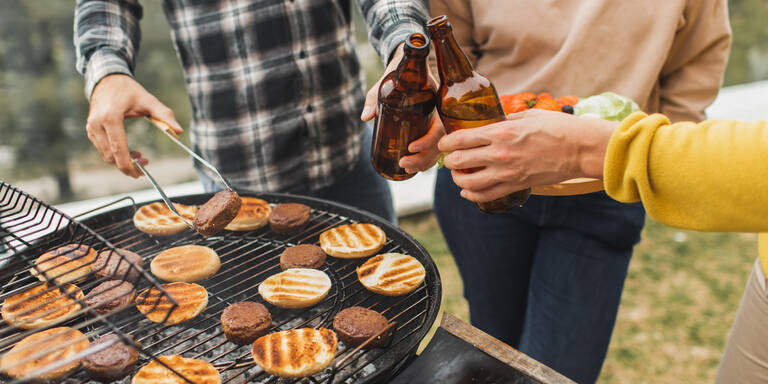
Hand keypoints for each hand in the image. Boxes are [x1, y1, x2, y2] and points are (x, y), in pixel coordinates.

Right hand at [86, 74, 181, 177]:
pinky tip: (128, 152)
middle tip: (146, 162)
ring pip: (105, 155)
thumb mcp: (149, 101)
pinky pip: (102, 149)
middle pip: (110, 156)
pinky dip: (115, 155)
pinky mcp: (90, 130)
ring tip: (140, 156)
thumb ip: (164, 115)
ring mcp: (91, 128)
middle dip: (128, 165)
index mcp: (110, 117)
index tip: (141, 173)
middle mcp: (96, 124)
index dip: (129, 165)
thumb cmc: (129, 91)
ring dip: (122, 161)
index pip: (118, 149)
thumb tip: (179, 131)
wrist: (107, 80)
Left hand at [361, 43, 441, 172]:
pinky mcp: (432, 128)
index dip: (428, 141)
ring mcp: (439, 122)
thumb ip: (374, 97)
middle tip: (404, 164)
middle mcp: (441, 114)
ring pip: (439, 149)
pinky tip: (415, 169)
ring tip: (406, 169)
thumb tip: (365, 117)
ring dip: (424, 163)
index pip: (440, 126)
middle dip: (423, 158)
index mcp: (436, 101)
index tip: (411, 147)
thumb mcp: (385, 82)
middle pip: (440, 143)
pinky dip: (427, 160)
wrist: (408, 65)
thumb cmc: (399, 72)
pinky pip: (436, 148)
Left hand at [437, 109, 616, 201]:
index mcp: (501, 132)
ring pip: (468, 182)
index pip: (461, 139)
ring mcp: (507, 172)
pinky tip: (467, 191)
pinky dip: (471, 195)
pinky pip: (486, 195)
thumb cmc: (558, 128)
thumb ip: (505, 120)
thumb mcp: (528, 116)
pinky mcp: (516, 186)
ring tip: (458, 175)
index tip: (444, 143)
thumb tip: (491, 121)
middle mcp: (500, 154)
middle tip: (450, 158)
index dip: (446, 142)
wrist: (580, 149)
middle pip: (459, 161)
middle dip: (450, 161)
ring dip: (458, 179)